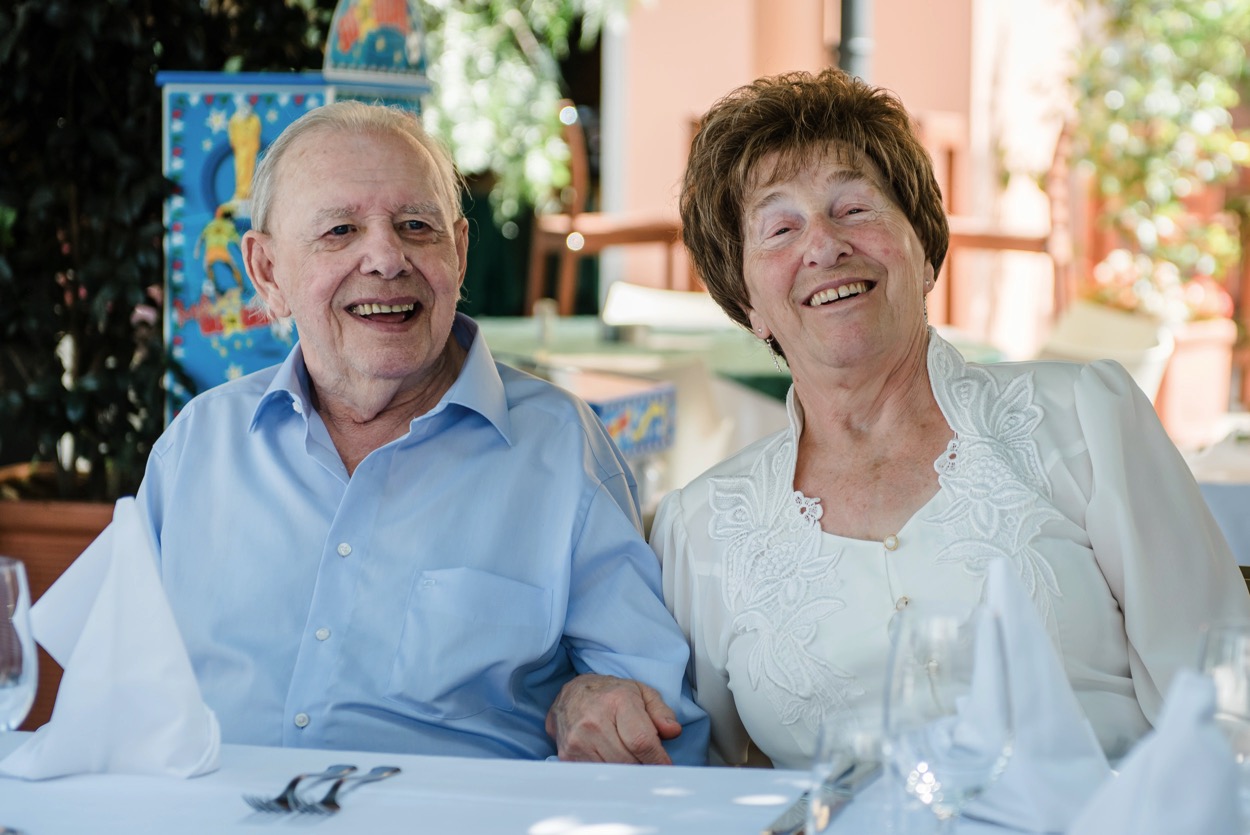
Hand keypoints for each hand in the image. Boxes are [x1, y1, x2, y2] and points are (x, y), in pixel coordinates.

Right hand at [546, 674, 683, 763]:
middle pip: (628, 762)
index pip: (642, 742)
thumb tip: (673, 731)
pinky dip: (609, 775)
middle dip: (644, 766)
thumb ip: (661, 712)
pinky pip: (596, 776)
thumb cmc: (610, 694)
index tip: (665, 766)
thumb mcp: (641, 693)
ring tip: (631, 760)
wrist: (571, 694)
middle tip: (649, 763)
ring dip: (627, 772)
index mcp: (617, 701)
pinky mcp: (567, 755)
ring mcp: (578, 740)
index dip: (658, 759)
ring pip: (613, 772)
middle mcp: (594, 721)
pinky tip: (613, 763)